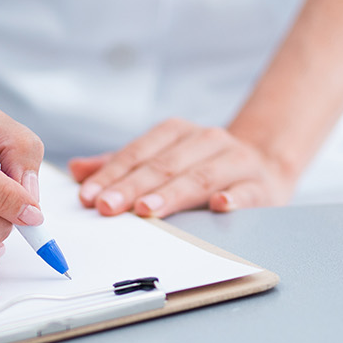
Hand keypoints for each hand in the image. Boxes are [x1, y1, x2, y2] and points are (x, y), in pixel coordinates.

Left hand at [68, 118, 294, 217]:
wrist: (265, 163)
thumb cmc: (202, 165)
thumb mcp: (161, 158)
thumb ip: (121, 165)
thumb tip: (76, 170)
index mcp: (178, 133)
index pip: (139, 153)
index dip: (113, 174)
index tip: (89, 196)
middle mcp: (207, 141)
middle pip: (164, 166)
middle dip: (132, 187)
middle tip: (108, 207)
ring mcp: (236, 161)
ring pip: (200, 176)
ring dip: (173, 193)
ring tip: (147, 209)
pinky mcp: (261, 185)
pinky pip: (247, 191)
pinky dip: (234, 198)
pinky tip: (220, 206)